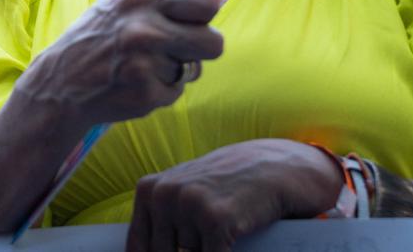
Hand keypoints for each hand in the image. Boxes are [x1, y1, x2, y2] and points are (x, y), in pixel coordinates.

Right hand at [18, 0, 223, 124]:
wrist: (58, 83)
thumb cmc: (98, 35)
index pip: (209, 1)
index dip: (202, 13)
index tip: (186, 17)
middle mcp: (142, 28)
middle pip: (214, 42)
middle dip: (199, 47)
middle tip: (170, 45)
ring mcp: (143, 64)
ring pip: (193, 70)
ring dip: (174, 70)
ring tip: (141, 64)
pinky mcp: (144, 95)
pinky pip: (177, 93)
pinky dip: (159, 91)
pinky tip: (133, 84)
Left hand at [126, 139, 344, 251]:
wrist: (274, 169)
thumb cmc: (229, 187)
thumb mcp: (184, 194)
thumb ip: (162, 222)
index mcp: (149, 190)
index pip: (138, 247)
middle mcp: (163, 195)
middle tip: (206, 241)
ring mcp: (189, 205)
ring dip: (207, 251)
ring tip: (225, 234)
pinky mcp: (215, 219)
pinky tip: (231, 246)